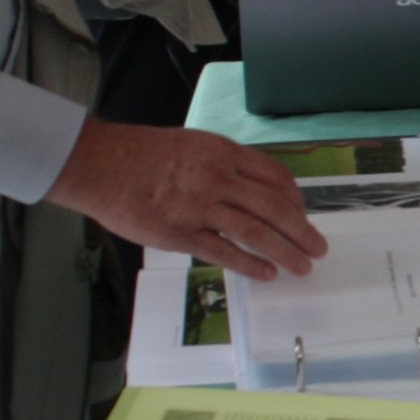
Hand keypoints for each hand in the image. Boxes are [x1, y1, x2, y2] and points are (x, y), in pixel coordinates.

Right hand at [45, 121, 328, 279]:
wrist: (101, 164)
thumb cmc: (141, 154)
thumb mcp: (192, 145)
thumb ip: (222, 164)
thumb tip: (250, 188)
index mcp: (223, 153)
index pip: (275, 177)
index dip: (296, 200)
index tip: (303, 216)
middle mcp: (218, 178)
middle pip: (274, 207)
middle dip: (302, 231)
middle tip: (318, 248)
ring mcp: (200, 206)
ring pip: (256, 231)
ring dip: (285, 251)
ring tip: (301, 267)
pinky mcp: (180, 233)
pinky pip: (224, 252)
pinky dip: (249, 264)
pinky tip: (266, 274)